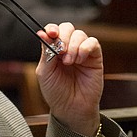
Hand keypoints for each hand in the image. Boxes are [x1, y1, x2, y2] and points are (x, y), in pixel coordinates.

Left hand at [35, 22, 101, 136]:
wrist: (71, 108)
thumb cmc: (56, 92)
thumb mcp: (44, 72)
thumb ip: (45, 52)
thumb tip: (41, 33)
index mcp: (53, 50)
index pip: (53, 31)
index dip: (52, 28)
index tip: (51, 33)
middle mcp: (68, 48)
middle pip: (67, 28)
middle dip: (63, 36)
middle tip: (61, 51)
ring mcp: (82, 52)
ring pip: (80, 34)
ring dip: (73, 46)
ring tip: (69, 62)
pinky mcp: (95, 57)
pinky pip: (93, 43)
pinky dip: (85, 48)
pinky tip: (79, 60)